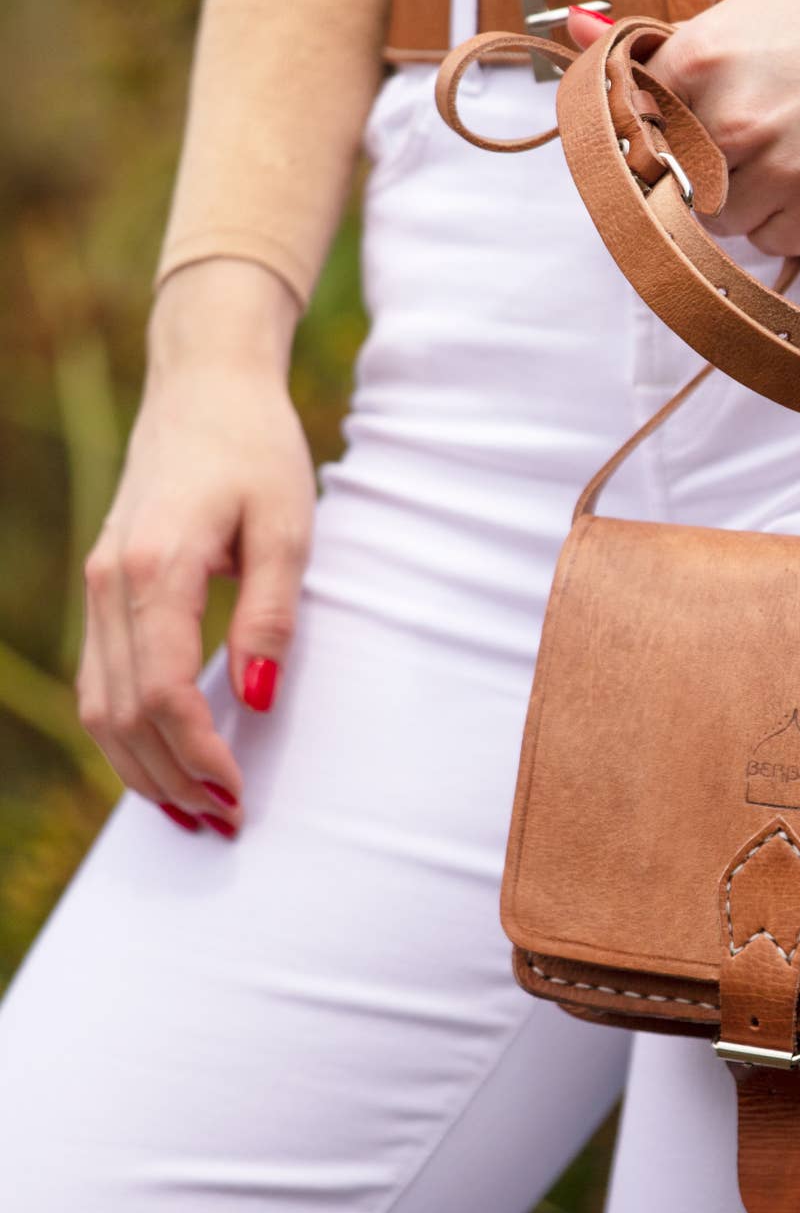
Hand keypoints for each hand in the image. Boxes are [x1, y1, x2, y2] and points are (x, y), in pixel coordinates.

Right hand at [75, 258, 313, 837]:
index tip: (239, 796)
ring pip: (99, 704)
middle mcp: (110, 584)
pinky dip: (126, 731)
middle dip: (172, 778)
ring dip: (142, 767)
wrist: (204, 387)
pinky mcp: (104, 588)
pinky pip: (101, 678)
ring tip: (193, 813)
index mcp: (155, 568)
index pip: (165, 692)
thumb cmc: (257, 451)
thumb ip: (270, 614)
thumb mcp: (287, 527)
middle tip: (225, 824)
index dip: (199, 754)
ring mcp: (98, 586)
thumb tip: (256, 698)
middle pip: (123, 713)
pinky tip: (162, 760)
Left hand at [565, 0, 799, 255]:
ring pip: (724, 226)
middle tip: (745, 147)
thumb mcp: (746, 12)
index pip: (634, 138)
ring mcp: (783, 174)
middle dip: (702, 178)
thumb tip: (576, 25)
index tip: (668, 146)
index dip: (652, 146)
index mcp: (700, 63)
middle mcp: (735, 123)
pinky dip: (791, 222)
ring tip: (792, 155)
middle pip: (677, 190)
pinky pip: (776, 244)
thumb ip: (663, 44)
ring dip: (747, 204)